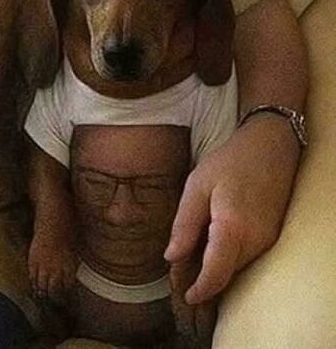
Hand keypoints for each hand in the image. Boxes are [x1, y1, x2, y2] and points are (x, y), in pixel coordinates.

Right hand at [28, 209, 77, 303]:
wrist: (53, 216)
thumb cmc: (68, 229)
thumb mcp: (74, 248)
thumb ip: (71, 263)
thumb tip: (70, 275)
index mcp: (69, 267)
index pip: (67, 289)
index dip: (67, 295)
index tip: (67, 298)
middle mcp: (56, 269)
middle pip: (54, 291)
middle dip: (55, 298)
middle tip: (55, 301)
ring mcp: (43, 265)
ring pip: (42, 287)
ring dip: (43, 292)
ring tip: (44, 296)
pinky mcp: (33, 260)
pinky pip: (32, 277)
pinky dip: (34, 283)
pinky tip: (35, 285)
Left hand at [164, 116, 300, 304]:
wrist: (271, 146)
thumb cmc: (231, 160)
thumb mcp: (197, 185)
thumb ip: (185, 223)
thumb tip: (172, 256)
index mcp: (232, 229)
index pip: (216, 274)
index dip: (200, 290)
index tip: (186, 295)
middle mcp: (255, 241)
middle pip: (225, 274)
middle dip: (203, 277)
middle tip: (178, 266)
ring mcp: (267, 240)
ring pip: (236, 266)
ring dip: (215, 264)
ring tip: (192, 247)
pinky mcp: (271, 236)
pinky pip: (246, 255)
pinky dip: (228, 254)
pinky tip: (213, 237)